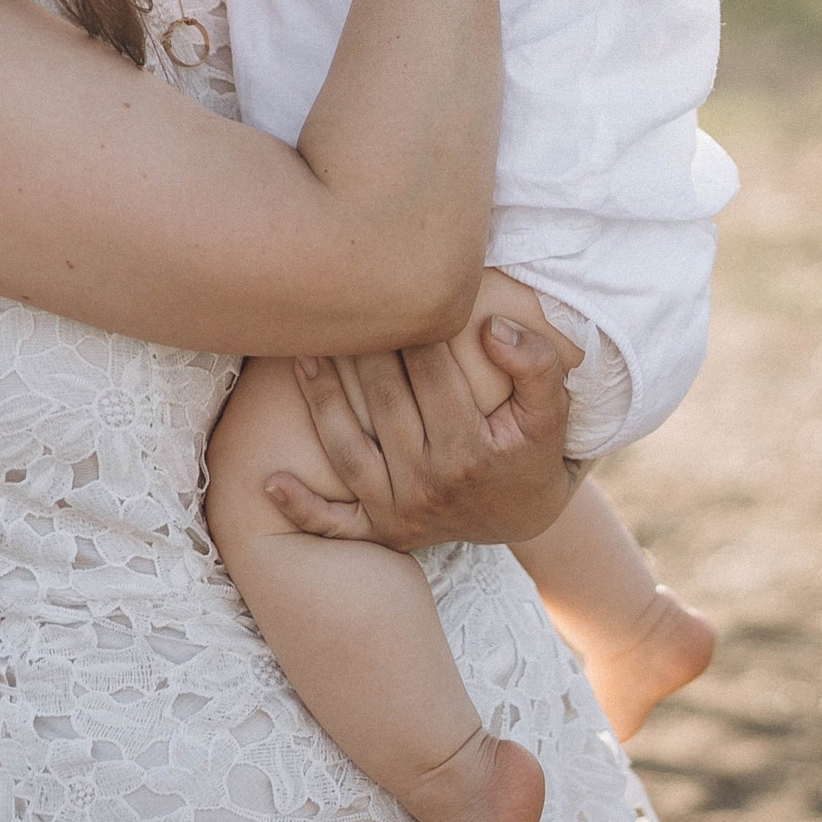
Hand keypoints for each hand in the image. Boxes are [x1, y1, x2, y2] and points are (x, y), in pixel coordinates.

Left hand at [264, 310, 578, 550]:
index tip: (397, 289)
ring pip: (347, 450)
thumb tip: (492, 328)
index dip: (414, 328)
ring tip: (301, 354)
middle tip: (338, 305)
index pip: (432, 374)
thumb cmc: (533, 451)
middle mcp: (429, 484)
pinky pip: (334, 524)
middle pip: (384, 403)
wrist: (524, 517)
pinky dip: (301, 508)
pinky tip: (269, 480)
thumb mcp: (553, 413)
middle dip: (361, 351)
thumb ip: (537, 366)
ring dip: (321, 402)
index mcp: (470, 451)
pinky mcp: (381, 532)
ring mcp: (400, 511)